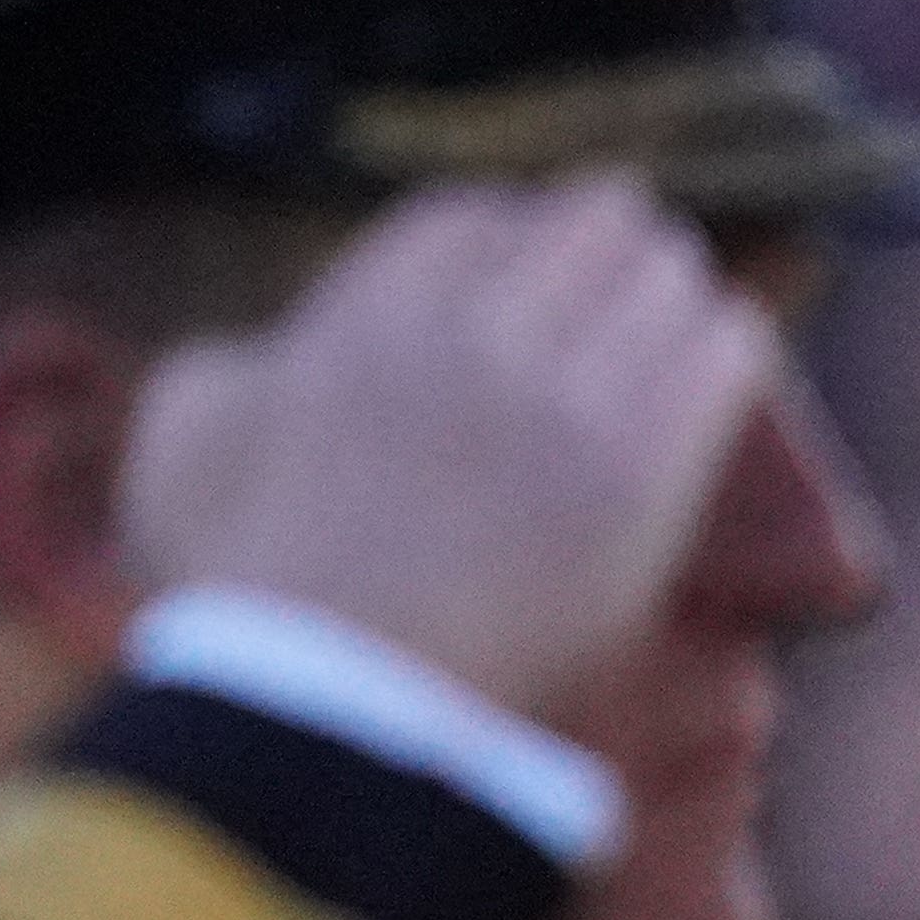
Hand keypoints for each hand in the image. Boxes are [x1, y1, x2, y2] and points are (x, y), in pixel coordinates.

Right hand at [121, 181, 776, 724]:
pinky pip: (726, 357)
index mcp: (368, 314)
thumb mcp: (189, 446)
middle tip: (635, 280)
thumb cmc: (251, 590)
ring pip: (666, 279)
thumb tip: (277, 348)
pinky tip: (728, 368)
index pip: (478, 217)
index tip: (541, 272)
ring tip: (687, 325)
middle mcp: (471, 336)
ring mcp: (561, 402)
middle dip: (614, 249)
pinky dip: (730, 353)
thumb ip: (231, 368)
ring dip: (678, 298)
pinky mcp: (641, 475)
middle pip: (591, 226)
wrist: (331, 702)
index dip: (521, 236)